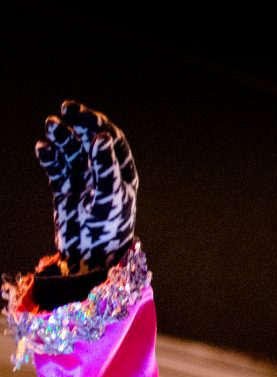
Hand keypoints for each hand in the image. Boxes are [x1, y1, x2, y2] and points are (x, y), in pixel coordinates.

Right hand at [35, 100, 137, 273]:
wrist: (90, 255)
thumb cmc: (109, 227)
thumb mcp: (110, 195)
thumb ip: (105, 166)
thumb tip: (100, 136)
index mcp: (122, 172)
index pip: (111, 140)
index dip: (97, 125)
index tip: (82, 114)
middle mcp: (103, 173)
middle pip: (90, 141)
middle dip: (78, 125)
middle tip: (65, 110)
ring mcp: (83, 180)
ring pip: (71, 152)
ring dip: (62, 138)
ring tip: (50, 126)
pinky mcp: (64, 189)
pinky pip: (56, 168)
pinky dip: (50, 157)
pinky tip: (43, 148)